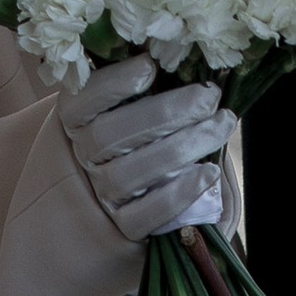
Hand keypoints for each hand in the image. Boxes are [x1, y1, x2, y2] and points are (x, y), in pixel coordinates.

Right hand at [58, 52, 231, 243]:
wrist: (83, 222)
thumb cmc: (114, 150)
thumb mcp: (110, 117)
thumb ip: (138, 93)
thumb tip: (186, 64)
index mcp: (73, 122)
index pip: (83, 100)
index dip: (114, 83)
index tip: (150, 66)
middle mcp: (81, 159)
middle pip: (112, 134)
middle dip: (166, 112)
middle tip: (210, 95)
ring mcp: (99, 197)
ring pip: (132, 173)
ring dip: (183, 146)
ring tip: (222, 125)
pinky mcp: (121, 231)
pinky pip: (146, 215)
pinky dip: (179, 193)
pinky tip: (209, 172)